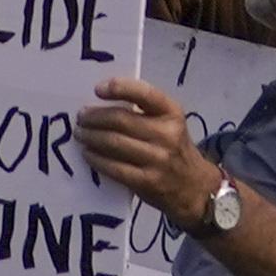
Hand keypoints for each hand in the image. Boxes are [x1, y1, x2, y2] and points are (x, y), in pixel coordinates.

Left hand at [73, 77, 215, 225]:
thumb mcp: (169, 123)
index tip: (97, 89)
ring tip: (81, 134)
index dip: (118, 88)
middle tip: (81, 116)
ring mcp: (158, 159)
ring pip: (115, 143)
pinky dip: (97, 159)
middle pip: (121, 120)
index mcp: (172, 112)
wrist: (195, 187)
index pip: (144, 93)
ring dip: (91, 137)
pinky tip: (88, 154)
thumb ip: (144, 112)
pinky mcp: (148, 182)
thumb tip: (102, 104)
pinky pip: (115, 168)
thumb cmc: (175, 148)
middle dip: (95, 117)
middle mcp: (167, 134)